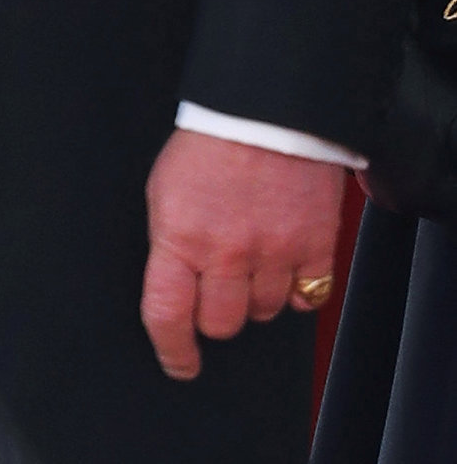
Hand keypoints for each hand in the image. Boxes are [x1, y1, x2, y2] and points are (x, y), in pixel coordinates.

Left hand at [140, 128, 350, 379]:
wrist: (264, 115)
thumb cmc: (207, 149)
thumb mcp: (164, 194)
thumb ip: (171, 245)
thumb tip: (176, 290)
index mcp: (179, 237)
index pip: (167, 313)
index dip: (172, 349)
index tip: (178, 363)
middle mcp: (227, 252)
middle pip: (221, 324)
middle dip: (214, 315)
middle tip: (214, 288)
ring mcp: (274, 253)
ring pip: (264, 312)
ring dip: (254, 298)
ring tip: (248, 261)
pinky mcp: (314, 247)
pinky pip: (307, 296)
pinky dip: (296, 290)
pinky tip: (283, 265)